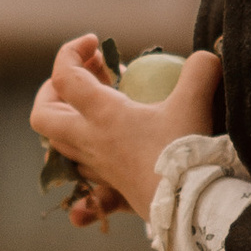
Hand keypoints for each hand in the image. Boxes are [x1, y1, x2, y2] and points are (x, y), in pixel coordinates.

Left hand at [28, 41, 221, 227]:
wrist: (188, 207)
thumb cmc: (185, 153)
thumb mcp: (195, 102)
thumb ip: (200, 71)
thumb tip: (207, 55)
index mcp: (101, 114)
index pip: (63, 77)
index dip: (70, 52)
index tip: (94, 43)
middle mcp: (90, 141)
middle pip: (43, 116)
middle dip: (51, 91)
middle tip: (81, 79)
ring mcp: (97, 168)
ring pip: (60, 146)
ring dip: (70, 123)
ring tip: (98, 109)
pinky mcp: (111, 190)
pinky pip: (84, 186)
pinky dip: (84, 170)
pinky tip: (99, 165)